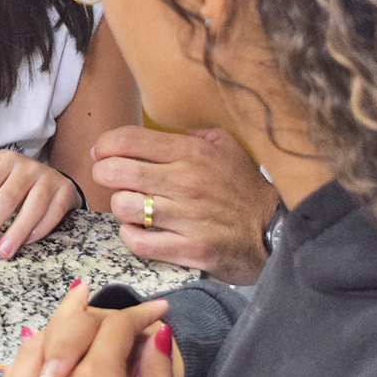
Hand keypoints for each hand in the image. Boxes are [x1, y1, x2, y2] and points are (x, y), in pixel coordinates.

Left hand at [0, 150, 79, 260]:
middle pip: (4, 200)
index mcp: (2, 161)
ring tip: (0, 254)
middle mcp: (25, 166)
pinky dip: (39, 230)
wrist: (53, 179)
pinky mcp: (65, 191)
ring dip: (15, 233)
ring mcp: (48, 178)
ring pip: (32, 207)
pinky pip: (52, 213)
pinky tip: (26, 244)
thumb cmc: (11, 182)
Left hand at [0, 280, 180, 376]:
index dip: (140, 315)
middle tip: (100, 292)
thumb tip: (156, 338)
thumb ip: (157, 373)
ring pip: (37, 349)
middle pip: (67, 328)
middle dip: (87, 308)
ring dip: (56, 325)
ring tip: (70, 304)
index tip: (160, 313)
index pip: (115, 328)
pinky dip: (34, 358)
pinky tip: (38, 344)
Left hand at [92, 125, 277, 283]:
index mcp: (192, 152)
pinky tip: (138, 230)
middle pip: (117, 171)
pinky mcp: (189, 249)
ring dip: (119, 207)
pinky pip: (139, 241)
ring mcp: (187, 217)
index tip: (101, 151)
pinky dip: (130, 235)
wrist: (276, 231)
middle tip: (107, 178)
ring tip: (129, 207)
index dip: (105, 144)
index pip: (129, 139)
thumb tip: (162, 127)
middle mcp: (186, 182)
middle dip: (103, 173)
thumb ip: (194, 133)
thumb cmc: (246, 189)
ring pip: (124, 207)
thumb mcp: (227, 147)